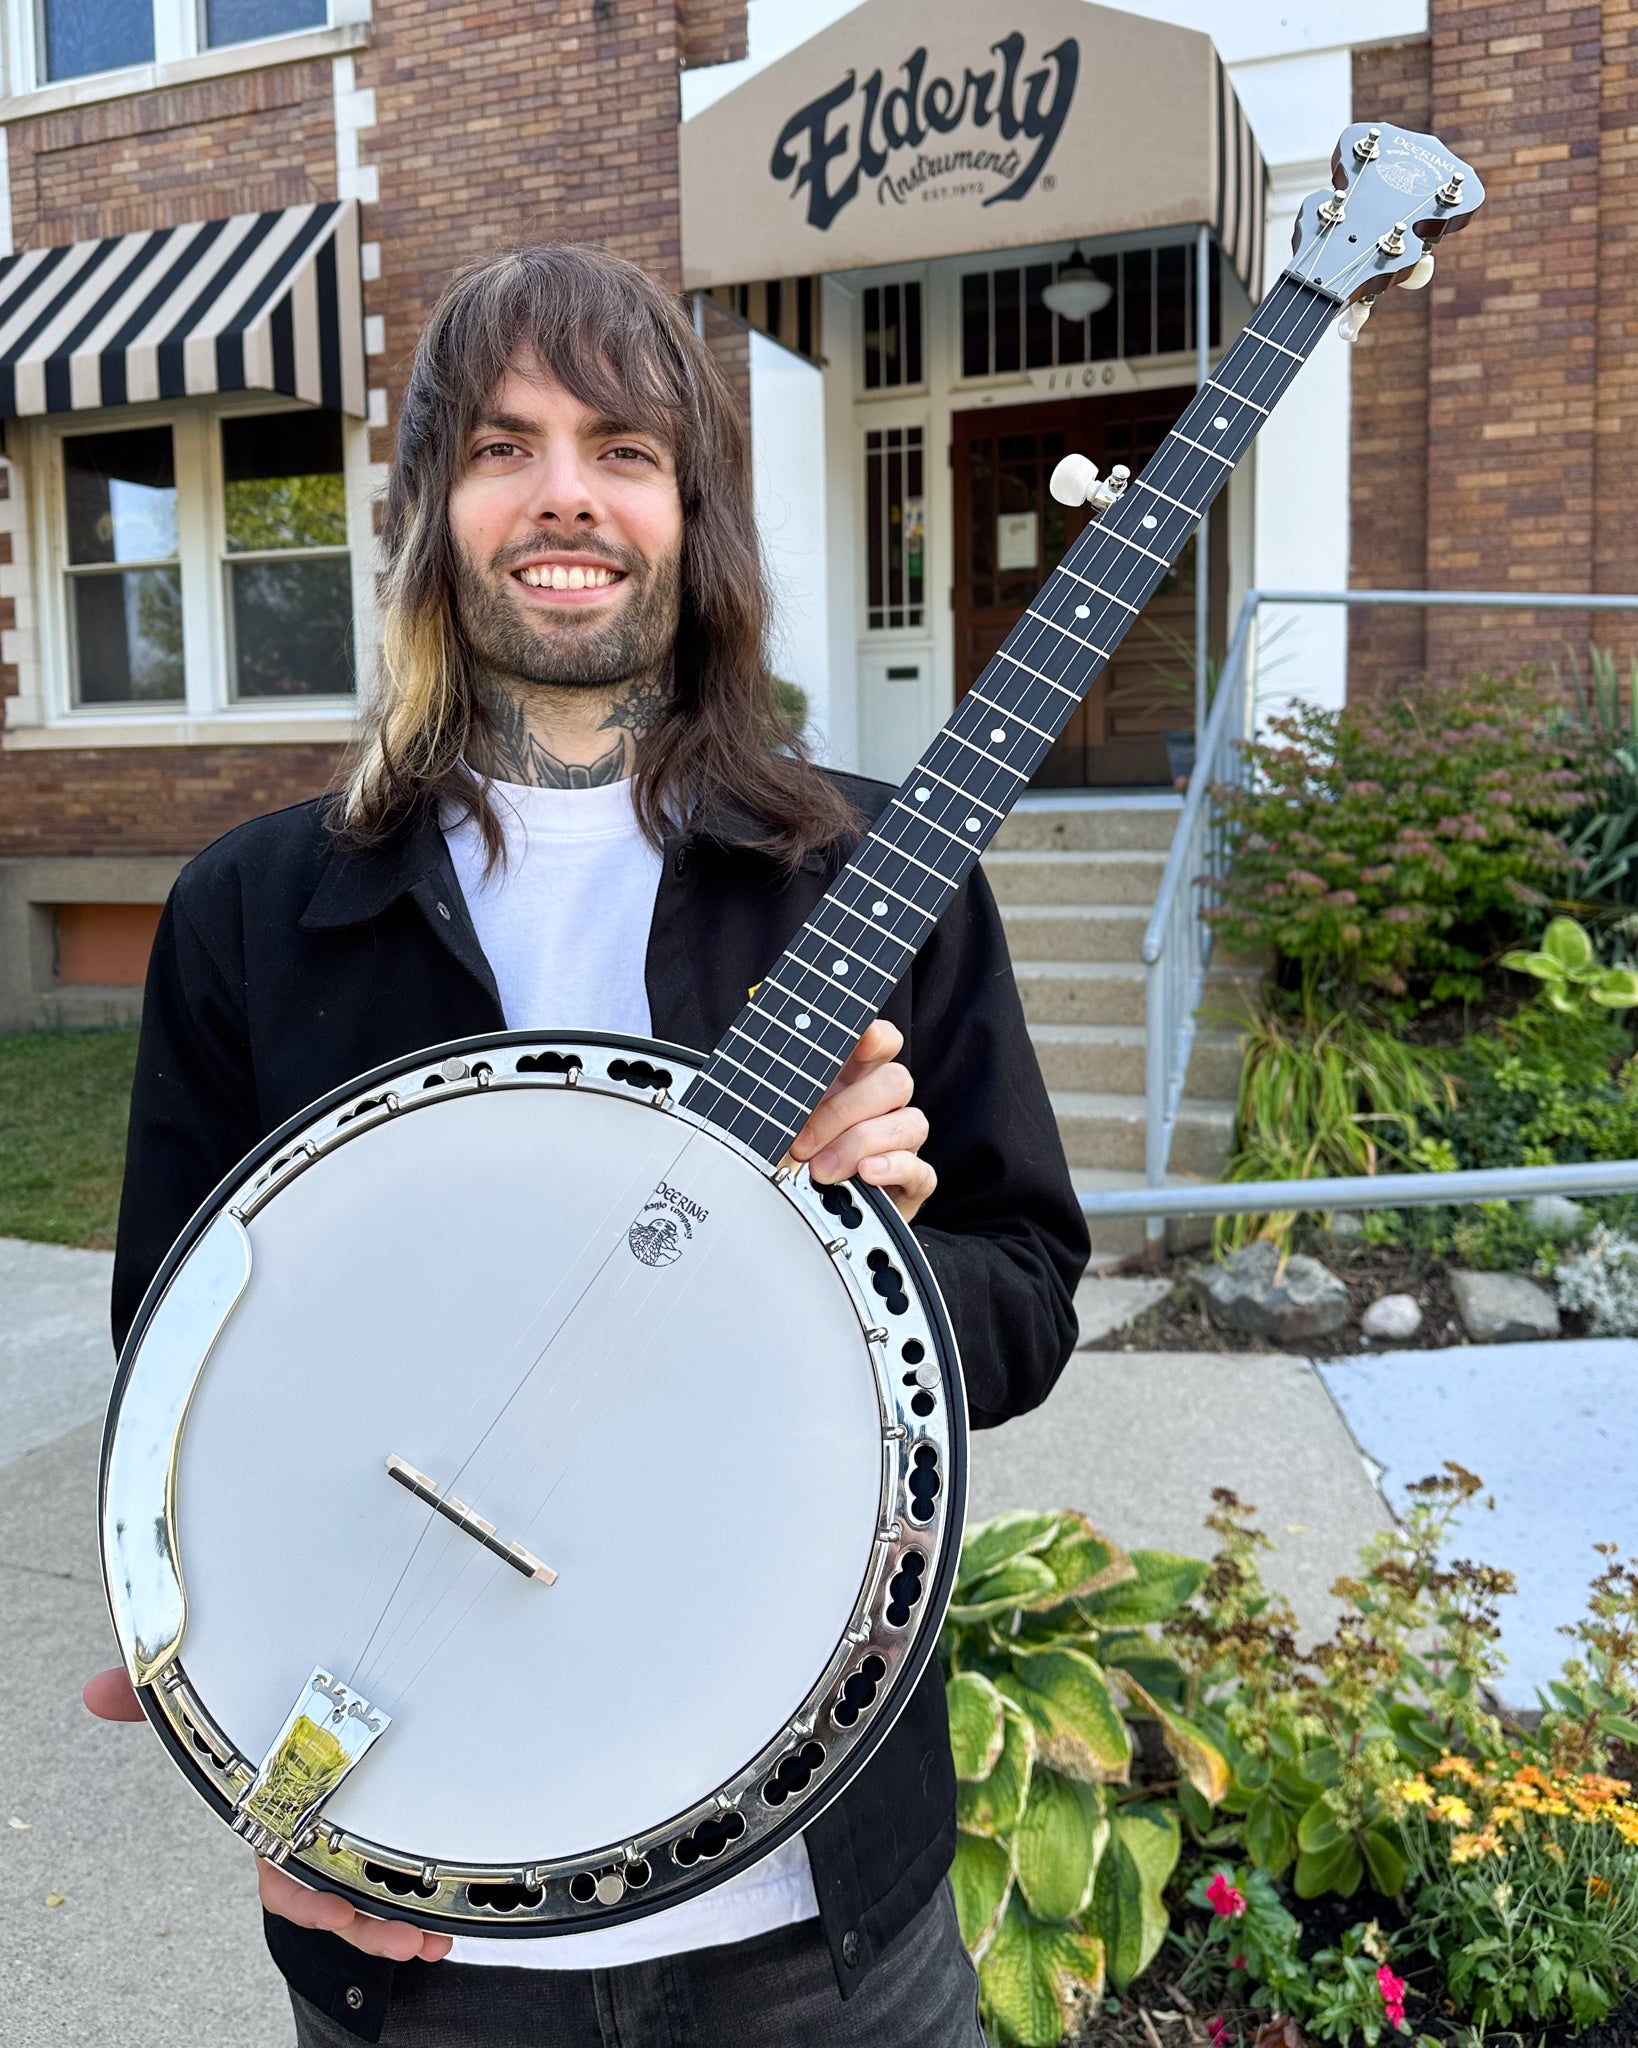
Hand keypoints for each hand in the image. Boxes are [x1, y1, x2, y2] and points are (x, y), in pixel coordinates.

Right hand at [84, 1667, 450, 1962]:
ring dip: (397, 1924)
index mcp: (275, 1814)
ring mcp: (348, 1829)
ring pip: (369, 1896)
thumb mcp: (214, 1704)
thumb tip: (95, 1691)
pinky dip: (420, 1899)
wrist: (309, 1684)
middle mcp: (309, 1831)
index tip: (335, 1909)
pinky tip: (444, 1922)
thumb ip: (156, 1701)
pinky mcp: (386, 1816)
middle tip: (404, 1937)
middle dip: (365, 1926)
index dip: (304, 1898)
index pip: (280, 1870)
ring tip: (429, 1939)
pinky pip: (397, 1872)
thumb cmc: (254, 1708)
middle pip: (333, 1897)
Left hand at [788, 1019, 935, 1223]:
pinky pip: (921, 1170)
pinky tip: (866, 1173)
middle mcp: (885, 1107)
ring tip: (820, 1170)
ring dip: (862, 1143)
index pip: (882, 1043)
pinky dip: (894, 1168)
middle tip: (802, 1143)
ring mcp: (903, 1145)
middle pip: (896, 1083)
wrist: (805, 1217)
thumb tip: (775, 1083)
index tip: (860, 1038)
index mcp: (855, 1080)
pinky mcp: (912, 1184)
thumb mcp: (780, 1125)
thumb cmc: (793, 1163)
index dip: (876, 1037)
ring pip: (911, 1123)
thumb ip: (785, 1099)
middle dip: (845, 1111)